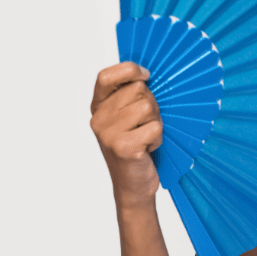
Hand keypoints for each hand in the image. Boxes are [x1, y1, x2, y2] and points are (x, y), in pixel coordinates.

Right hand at [90, 61, 162, 210]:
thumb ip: (130, 96)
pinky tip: (148, 148)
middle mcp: (98, 119)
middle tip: (146, 124)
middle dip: (152, 105)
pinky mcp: (123, 147)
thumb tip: (147, 73)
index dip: (129, 69)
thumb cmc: (137, 146)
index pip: (106, 76)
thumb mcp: (128, 118)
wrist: (133, 186)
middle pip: (138, 89)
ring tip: (146, 137)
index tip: (146, 76)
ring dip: (156, 122)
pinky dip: (158, 138)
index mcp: (98, 107)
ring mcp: (108, 133)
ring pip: (148, 107)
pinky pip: (154, 128)